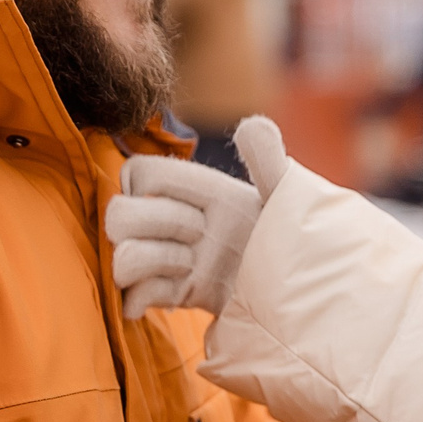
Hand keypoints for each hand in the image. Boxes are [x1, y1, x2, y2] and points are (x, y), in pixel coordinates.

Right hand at [105, 117, 289, 317]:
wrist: (305, 292)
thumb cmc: (298, 238)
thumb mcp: (287, 197)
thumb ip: (269, 160)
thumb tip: (252, 124)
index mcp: (197, 190)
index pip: (139, 174)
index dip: (153, 188)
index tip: (200, 207)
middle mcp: (175, 221)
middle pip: (117, 215)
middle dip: (153, 224)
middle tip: (198, 238)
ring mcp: (170, 260)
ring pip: (118, 256)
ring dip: (148, 263)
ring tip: (189, 269)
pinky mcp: (172, 295)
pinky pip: (130, 296)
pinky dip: (144, 297)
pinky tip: (178, 295)